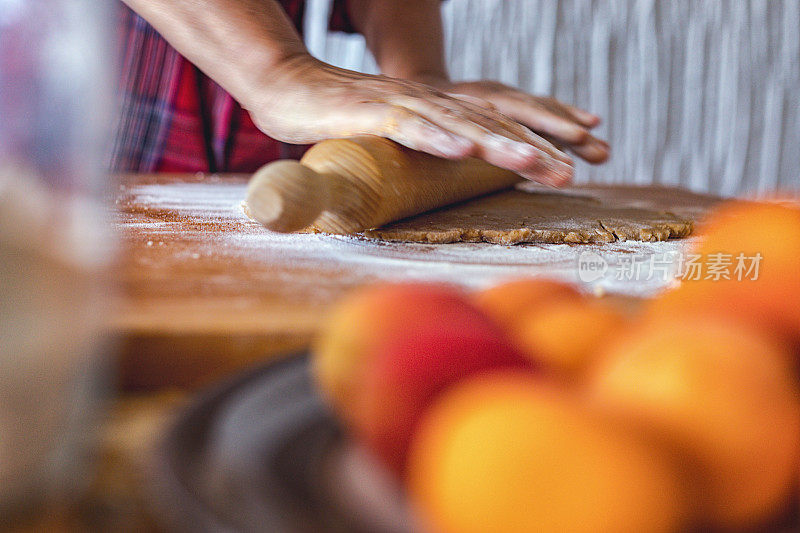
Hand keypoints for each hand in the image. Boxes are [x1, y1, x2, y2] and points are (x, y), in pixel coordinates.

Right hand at [247, 54, 573, 185]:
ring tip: (533, 161)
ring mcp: (402, 105)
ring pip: (458, 125)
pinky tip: (463, 150)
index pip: (497, 128)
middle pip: (490, 126)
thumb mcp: (395, 140)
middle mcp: (430, 103)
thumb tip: (452, 180)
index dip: (537, 143)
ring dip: (497, 143)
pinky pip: (409, 126)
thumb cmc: (343, 119)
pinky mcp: (371, 113)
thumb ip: (423, 155)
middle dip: (534, 149)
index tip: (573, 166)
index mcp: (440, 113)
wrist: (290, 87)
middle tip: (572, 172)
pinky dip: (437, 137)